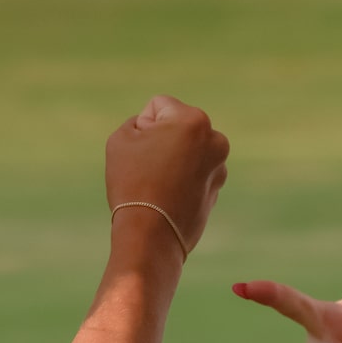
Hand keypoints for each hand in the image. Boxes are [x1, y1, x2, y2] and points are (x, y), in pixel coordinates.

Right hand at [106, 96, 228, 253]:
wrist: (151, 235)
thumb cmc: (133, 183)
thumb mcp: (122, 139)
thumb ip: (137, 122)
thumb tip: (153, 128)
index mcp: (194, 120)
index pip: (158, 107)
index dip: (141, 127)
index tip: (140, 151)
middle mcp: (215, 139)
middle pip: (176, 127)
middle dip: (161, 141)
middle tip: (149, 168)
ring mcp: (220, 166)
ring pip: (186, 150)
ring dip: (173, 160)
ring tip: (159, 184)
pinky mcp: (217, 188)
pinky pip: (193, 173)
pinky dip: (182, 179)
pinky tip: (169, 196)